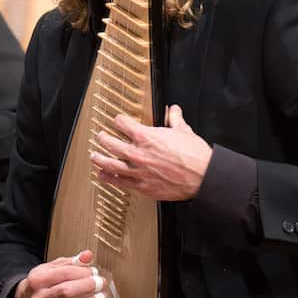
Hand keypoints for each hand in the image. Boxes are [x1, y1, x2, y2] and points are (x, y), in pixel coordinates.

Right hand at [14, 250, 107, 297]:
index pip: (62, 274)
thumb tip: (88, 255)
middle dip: (86, 286)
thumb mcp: (49, 269)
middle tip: (101, 282)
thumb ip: (69, 262)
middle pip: (65, 292)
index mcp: (38, 280)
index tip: (94, 272)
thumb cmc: (40, 285)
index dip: (81, 272)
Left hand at [90, 105, 211, 201]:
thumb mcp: (184, 131)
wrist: (202, 176)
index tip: (117, 121)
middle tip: (100, 137)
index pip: (122, 123)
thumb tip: (174, 111)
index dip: (119, 120)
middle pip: (110, 143)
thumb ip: (175, 119)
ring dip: (99, 159)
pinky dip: (110, 179)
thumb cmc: (194, 156)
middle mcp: (138, 153)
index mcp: (146, 136)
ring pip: (110, 164)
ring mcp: (138, 171)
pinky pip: (120, 182)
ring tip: (94, 156)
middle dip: (103, 138)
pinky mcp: (142, 186)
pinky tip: (104, 177)